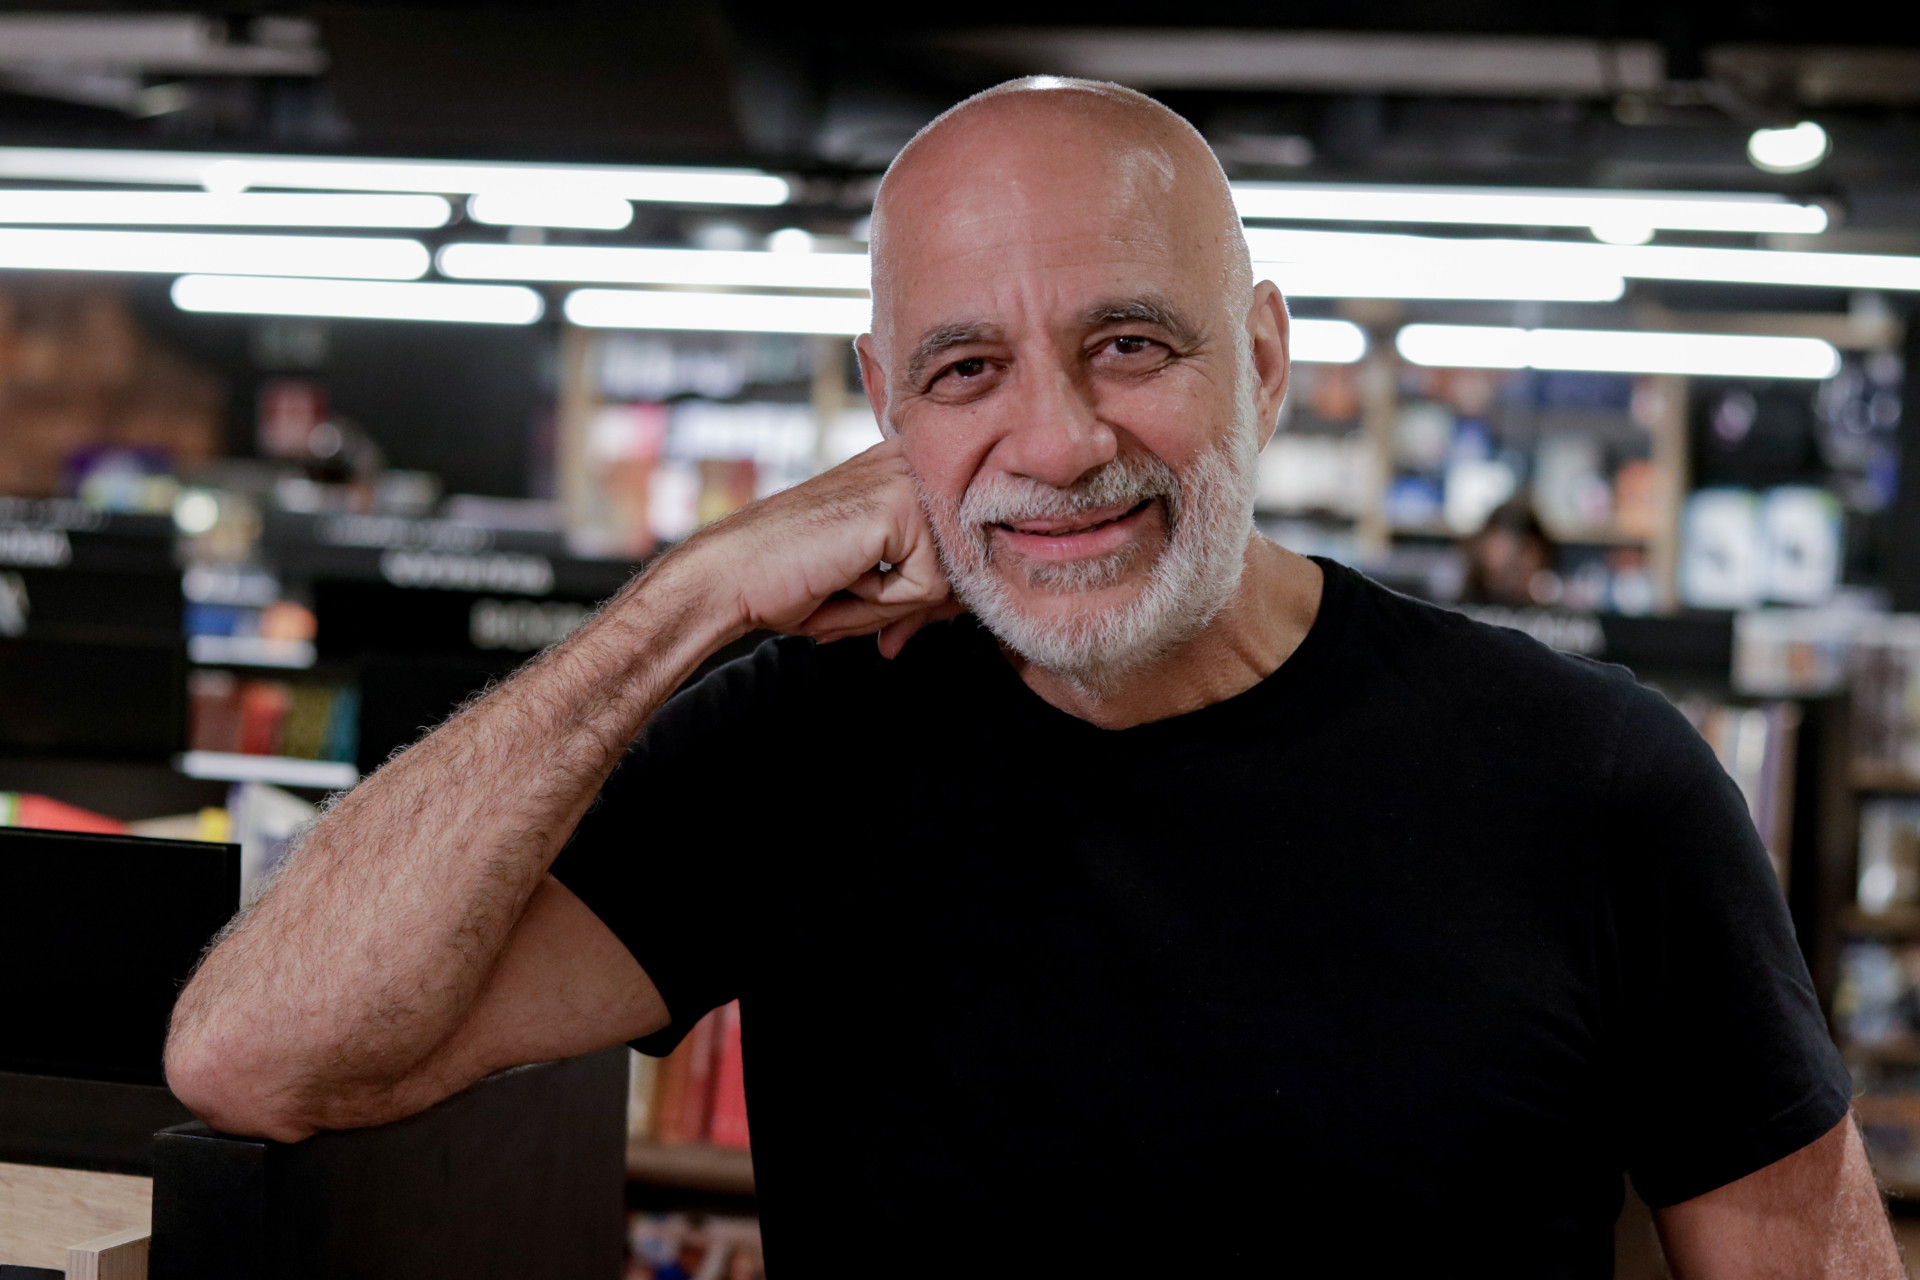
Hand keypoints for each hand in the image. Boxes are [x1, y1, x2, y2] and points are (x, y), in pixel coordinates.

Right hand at [671, 439, 961, 657]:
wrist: (728, 576)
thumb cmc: (788, 580)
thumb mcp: (870, 580)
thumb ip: (921, 587)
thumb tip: (967, 605)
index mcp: (901, 468)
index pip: (955, 543)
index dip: (924, 597)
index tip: (888, 621)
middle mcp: (909, 461)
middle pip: (957, 563)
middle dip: (911, 606)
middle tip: (848, 599)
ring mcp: (906, 478)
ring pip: (946, 580)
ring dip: (892, 606)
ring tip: (837, 583)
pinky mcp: (899, 507)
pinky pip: (927, 588)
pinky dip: (882, 604)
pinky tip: (839, 577)